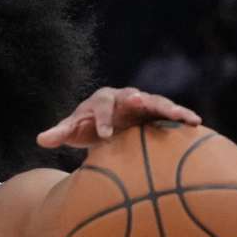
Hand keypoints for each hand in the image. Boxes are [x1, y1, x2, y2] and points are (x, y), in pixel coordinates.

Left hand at [36, 86, 201, 148]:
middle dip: (137, 100)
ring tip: (181, 116)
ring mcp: (143, 102)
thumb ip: (60, 133)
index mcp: (101, 100)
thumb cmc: (87, 126)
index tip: (104, 136)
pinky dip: (182, 115)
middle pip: (132, 96)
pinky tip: (196, 123)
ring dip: (167, 107)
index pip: (100, 107)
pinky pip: (172, 112)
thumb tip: (40, 140)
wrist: (108, 123)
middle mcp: (124, 96)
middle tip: (140, 103)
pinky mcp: (157, 112)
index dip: (102, 119)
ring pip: (156, 101)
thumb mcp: (73, 130)